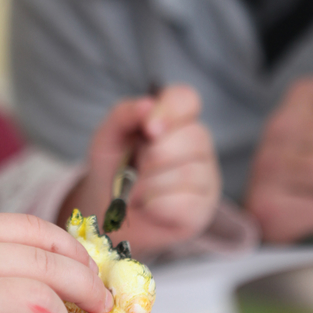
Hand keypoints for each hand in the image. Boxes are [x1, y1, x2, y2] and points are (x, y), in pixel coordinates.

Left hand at [60, 85, 220, 258]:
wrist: (106, 212)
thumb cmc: (113, 170)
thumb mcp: (108, 138)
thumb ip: (124, 114)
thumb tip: (148, 105)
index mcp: (175, 120)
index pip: (186, 99)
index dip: (170, 110)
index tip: (148, 130)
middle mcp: (197, 145)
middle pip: (194, 138)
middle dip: (153, 157)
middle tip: (135, 169)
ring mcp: (205, 177)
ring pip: (188, 173)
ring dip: (149, 185)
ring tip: (135, 192)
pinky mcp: (201, 209)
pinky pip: (185, 203)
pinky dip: (155, 206)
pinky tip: (147, 207)